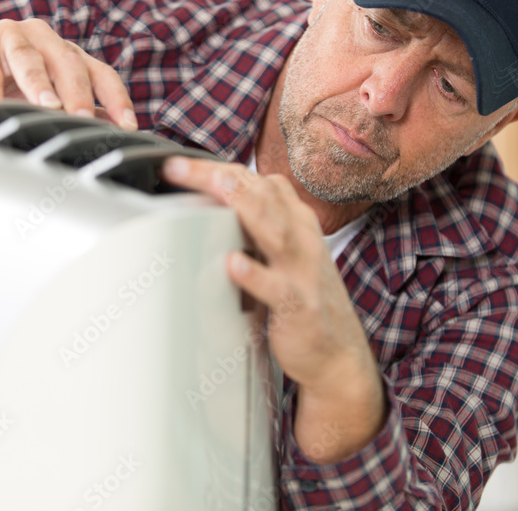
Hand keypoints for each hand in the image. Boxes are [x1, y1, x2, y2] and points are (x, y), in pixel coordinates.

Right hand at [0, 18, 137, 129]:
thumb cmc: (1, 90)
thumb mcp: (42, 102)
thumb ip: (76, 112)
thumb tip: (113, 134)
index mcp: (64, 52)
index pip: (100, 72)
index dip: (115, 98)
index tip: (128, 127)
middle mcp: (42, 39)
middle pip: (69, 62)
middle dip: (80, 92)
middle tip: (85, 118)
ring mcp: (9, 37)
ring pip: (30, 60)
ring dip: (40, 84)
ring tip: (49, 107)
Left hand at [162, 156, 386, 462]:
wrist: (339, 353)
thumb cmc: (303, 298)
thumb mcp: (283, 252)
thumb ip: (255, 225)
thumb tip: (210, 202)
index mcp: (295, 221)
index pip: (255, 182)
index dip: (217, 168)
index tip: (178, 163)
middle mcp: (301, 238)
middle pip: (261, 195)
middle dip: (219, 178)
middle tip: (180, 167)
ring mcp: (302, 271)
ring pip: (274, 230)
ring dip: (244, 208)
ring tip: (217, 190)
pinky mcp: (299, 306)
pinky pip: (277, 289)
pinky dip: (255, 275)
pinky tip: (233, 263)